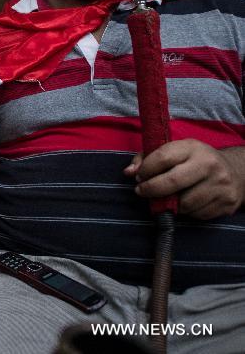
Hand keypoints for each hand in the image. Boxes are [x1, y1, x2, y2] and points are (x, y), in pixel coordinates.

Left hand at [125, 139, 244, 218]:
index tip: (138, 177)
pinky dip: (186, 212)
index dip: (145, 170)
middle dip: (151, 190)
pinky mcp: (226, 202)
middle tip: (142, 192)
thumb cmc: (193, 161)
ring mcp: (220, 184)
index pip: (162, 157)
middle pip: (172, 182)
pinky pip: (197, 214)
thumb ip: (146, 158)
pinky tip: (185, 203)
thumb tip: (128, 172)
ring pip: (184, 203)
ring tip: (167, 198)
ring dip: (170, 204)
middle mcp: (209, 164)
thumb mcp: (173, 151)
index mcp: (192, 148)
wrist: (235, 172)